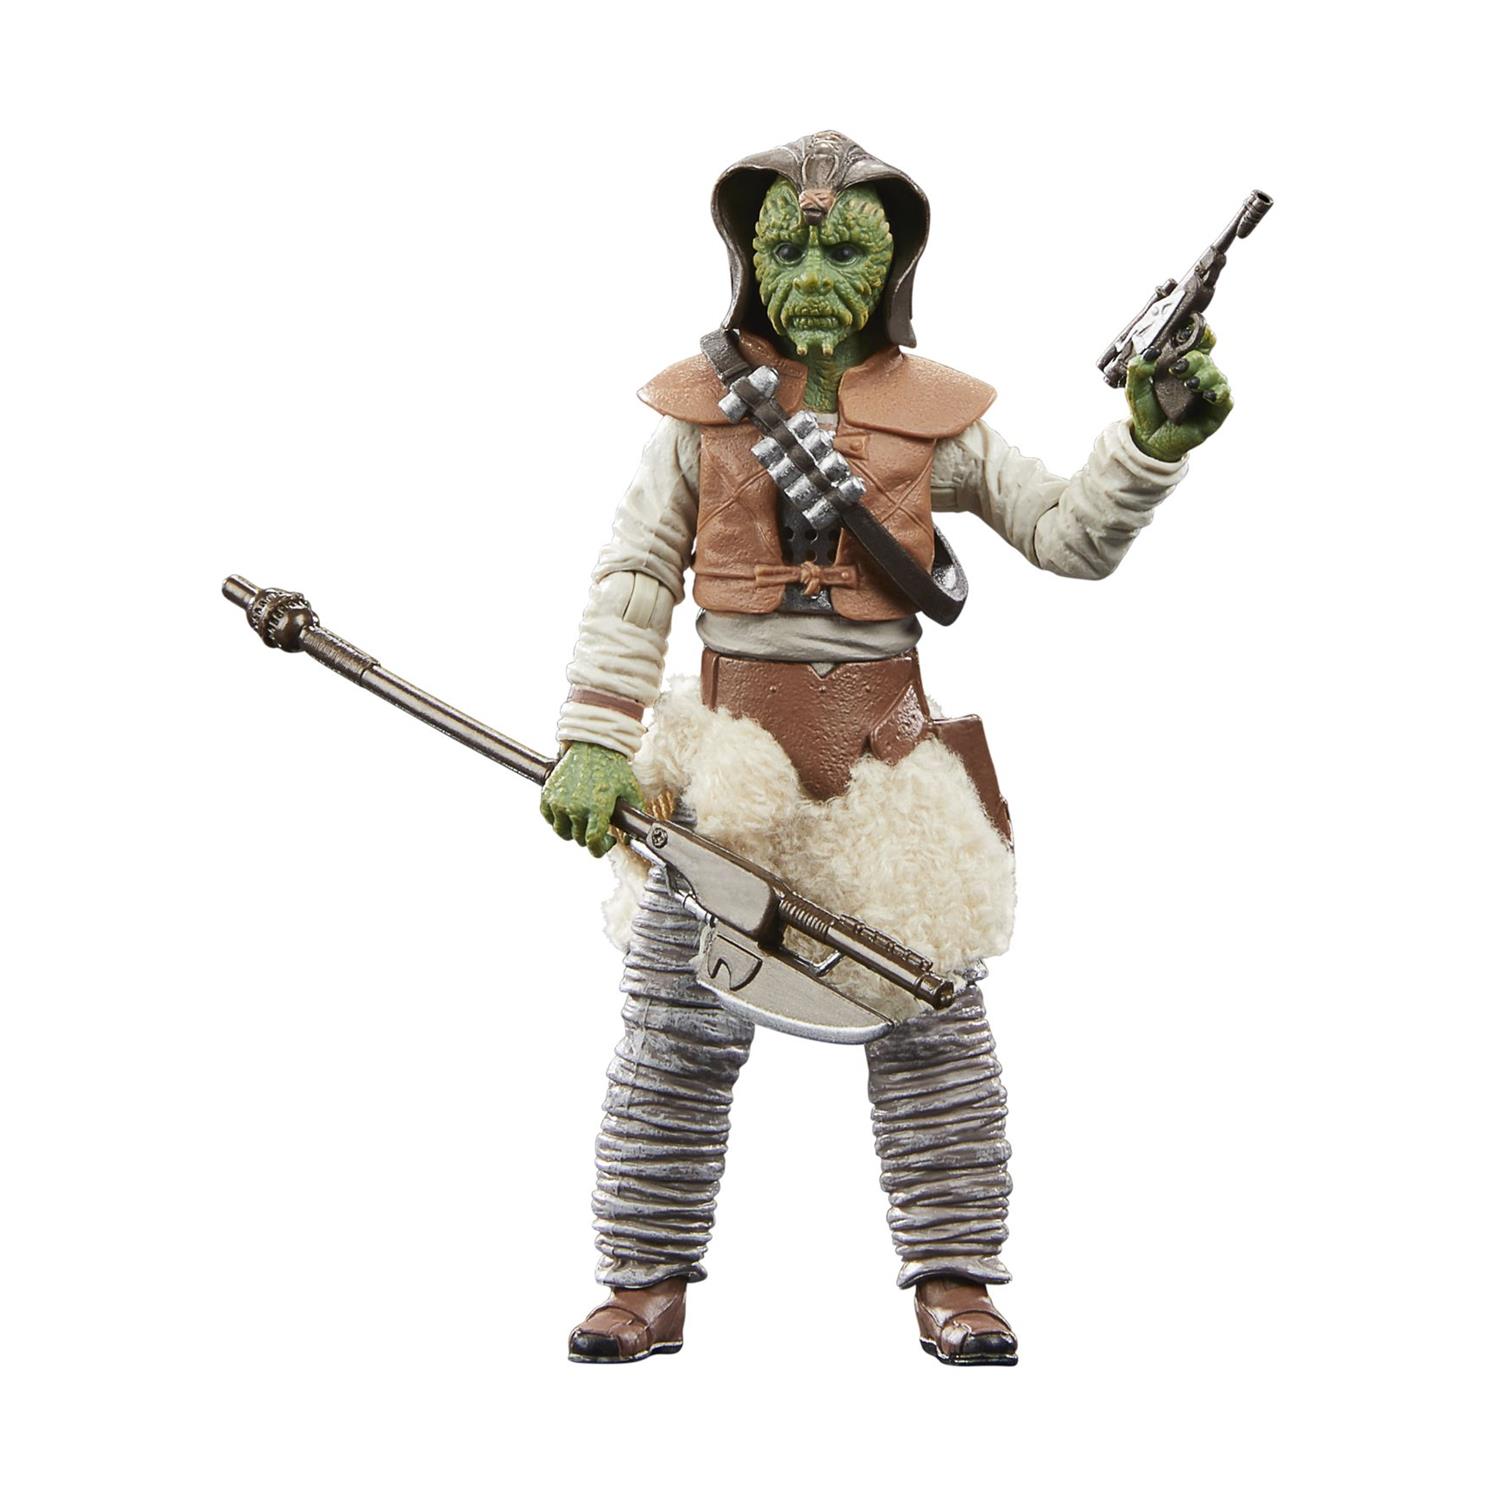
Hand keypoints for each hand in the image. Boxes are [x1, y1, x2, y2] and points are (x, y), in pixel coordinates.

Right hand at [539, 742, 643, 856]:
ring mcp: (559, 801)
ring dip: (572, 831)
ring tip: (582, 821)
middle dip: (589, 837)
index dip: (600, 849)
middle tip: (597, 827)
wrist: (592, 745)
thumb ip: (634, 815)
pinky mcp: (548, 794)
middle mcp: (576, 807)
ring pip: (562, 831)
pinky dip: (557, 819)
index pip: (592, 843)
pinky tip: (569, 813)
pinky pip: (548, 817)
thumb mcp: (630, 790)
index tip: (606, 842)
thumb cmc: (613, 768)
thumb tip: (629, 838)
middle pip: (579, 839)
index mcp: (597, 808)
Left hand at [1126, 323, 1232, 462]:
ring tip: (1190, 383)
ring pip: (1217, 375)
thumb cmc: (1147, 412)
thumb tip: (1149, 354)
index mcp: (1184, 365)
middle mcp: (1200, 376)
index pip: (1197, 343)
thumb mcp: (1136, 389)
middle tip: (1178, 368)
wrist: (1149, 441)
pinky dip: (1218, 393)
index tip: (1191, 328)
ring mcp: (1209, 393)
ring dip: (1205, 375)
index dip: (1198, 334)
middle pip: (1206, 358)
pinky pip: (1225, 398)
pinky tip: (1207, 394)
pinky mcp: (1216, 412)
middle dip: (1194, 359)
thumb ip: (1138, 369)